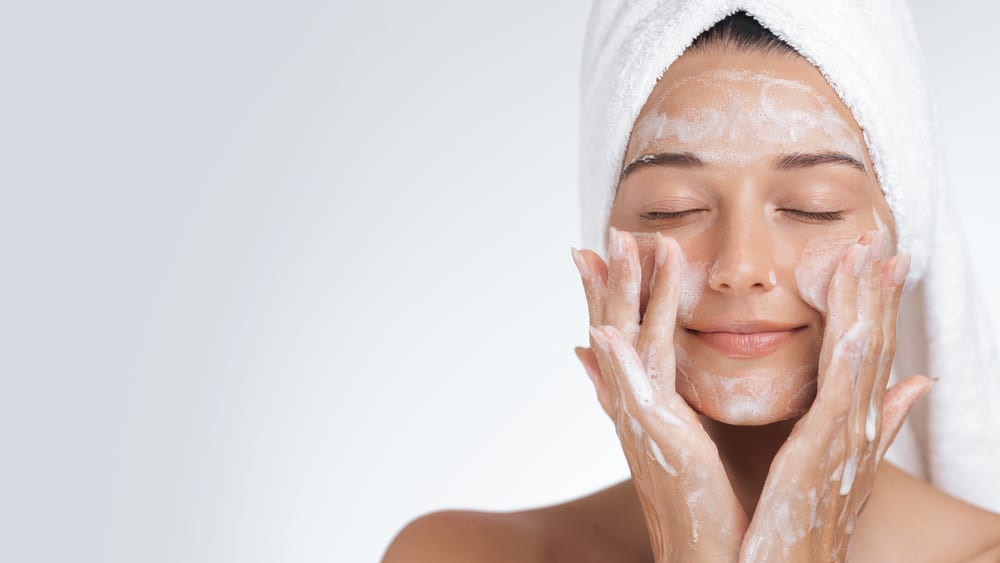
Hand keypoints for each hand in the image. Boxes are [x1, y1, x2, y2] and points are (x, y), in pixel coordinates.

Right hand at [572, 227, 747, 561]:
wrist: (711, 556)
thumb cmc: (707, 506)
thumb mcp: (681, 443)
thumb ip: (667, 400)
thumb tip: (643, 379)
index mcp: (649, 405)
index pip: (627, 335)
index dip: (614, 292)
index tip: (603, 250)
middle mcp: (637, 408)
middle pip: (615, 330)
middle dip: (610, 281)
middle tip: (607, 232)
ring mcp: (644, 423)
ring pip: (627, 346)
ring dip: (620, 296)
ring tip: (621, 248)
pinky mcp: (660, 443)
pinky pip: (638, 395)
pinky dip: (616, 365)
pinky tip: (602, 334)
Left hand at [739, 230, 932, 561]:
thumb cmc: (799, 527)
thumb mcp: (839, 469)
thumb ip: (878, 421)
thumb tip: (919, 384)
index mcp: (852, 427)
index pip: (867, 353)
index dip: (877, 304)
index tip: (878, 257)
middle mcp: (858, 428)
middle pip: (873, 345)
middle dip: (877, 289)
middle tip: (880, 234)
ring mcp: (847, 438)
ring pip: (863, 354)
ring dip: (868, 300)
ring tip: (868, 251)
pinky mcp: (824, 451)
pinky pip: (841, 386)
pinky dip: (850, 343)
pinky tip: (853, 311)